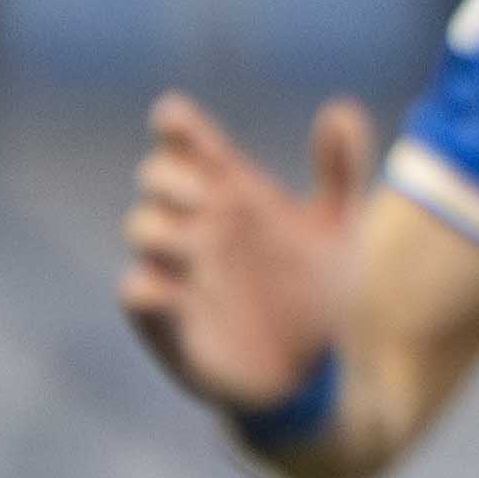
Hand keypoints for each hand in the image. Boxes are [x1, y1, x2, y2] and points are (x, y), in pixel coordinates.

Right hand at [120, 93, 368, 421]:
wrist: (315, 370)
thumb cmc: (318, 290)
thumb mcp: (339, 227)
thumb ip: (340, 168)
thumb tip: (340, 107)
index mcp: (234, 194)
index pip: (190, 145)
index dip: (176, 126)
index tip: (173, 115)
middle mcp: (199, 226)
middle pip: (158, 177)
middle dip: (174, 176)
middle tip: (210, 192)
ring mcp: (178, 271)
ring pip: (143, 226)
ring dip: (167, 225)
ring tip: (204, 238)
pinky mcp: (167, 321)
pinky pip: (138, 292)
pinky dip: (150, 284)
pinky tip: (177, 287)